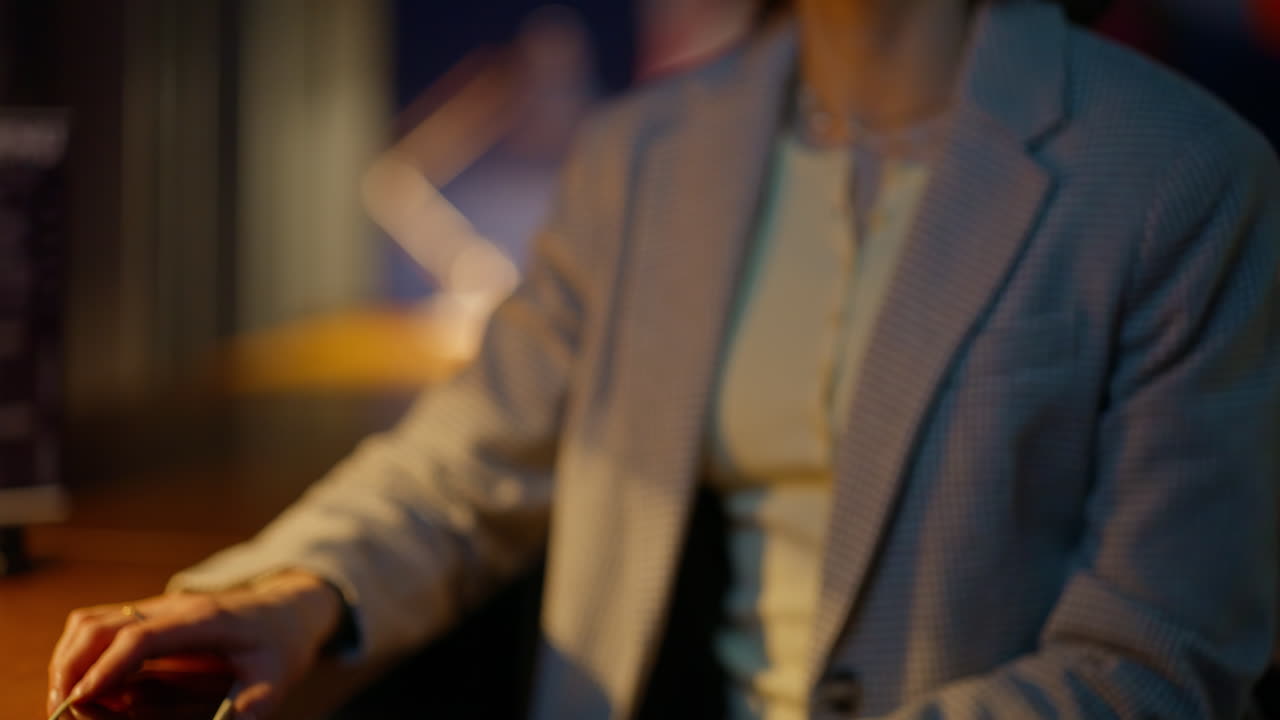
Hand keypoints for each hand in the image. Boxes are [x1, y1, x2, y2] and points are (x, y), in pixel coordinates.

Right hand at [47, 570, 342, 719]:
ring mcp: (157, 611)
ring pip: (91, 623)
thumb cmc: (279, 646)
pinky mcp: (149, 620)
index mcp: (203, 620)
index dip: (106, 669)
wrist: (287, 612)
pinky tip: (92, 692)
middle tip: (64, 711)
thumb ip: (247, 709)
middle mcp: (172, 609)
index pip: (140, 637)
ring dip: (69, 661)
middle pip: (100, 624)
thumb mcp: (273, 681)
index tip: (80, 702)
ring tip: (72, 705)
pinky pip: (99, 629)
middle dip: (70, 667)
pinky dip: (81, 657)